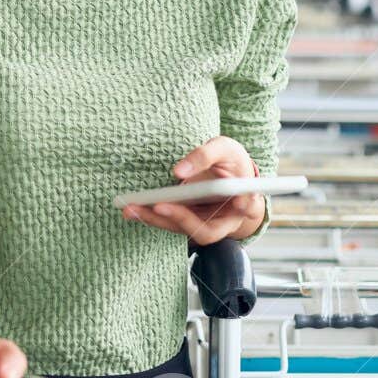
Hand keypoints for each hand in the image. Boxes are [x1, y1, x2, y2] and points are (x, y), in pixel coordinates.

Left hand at [121, 135, 263, 244]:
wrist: (228, 169)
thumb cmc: (230, 159)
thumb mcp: (223, 147)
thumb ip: (205, 155)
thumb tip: (178, 172)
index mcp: (244, 200)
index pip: (245, 208)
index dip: (242, 207)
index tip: (238, 201)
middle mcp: (226, 219)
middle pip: (205, 230)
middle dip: (181, 219)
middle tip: (158, 206)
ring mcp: (206, 223)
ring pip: (183, 229)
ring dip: (157, 220)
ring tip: (132, 208)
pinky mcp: (189, 221)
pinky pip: (170, 222)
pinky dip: (151, 215)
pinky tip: (131, 207)